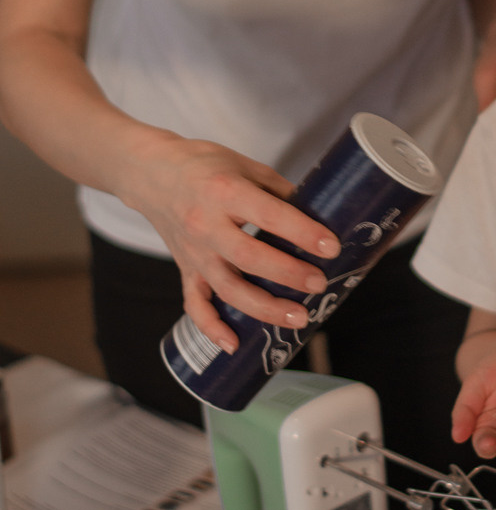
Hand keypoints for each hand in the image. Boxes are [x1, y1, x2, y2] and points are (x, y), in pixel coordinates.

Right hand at [119, 132, 339, 351]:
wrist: (151, 172)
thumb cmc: (204, 164)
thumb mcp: (245, 165)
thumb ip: (279, 191)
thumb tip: (317, 216)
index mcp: (225, 191)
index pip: (269, 216)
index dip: (302, 233)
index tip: (331, 247)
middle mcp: (206, 225)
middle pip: (249, 258)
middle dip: (288, 274)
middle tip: (319, 284)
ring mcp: (193, 252)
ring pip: (227, 289)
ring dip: (264, 308)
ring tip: (298, 318)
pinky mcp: (184, 269)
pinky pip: (194, 304)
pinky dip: (211, 327)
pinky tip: (234, 345)